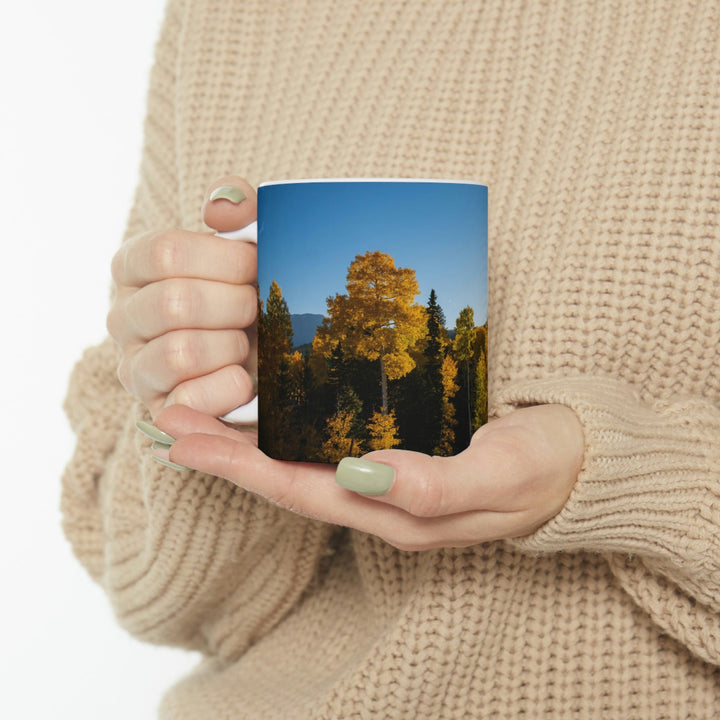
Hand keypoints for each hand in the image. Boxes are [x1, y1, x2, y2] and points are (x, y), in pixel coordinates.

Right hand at [107, 176, 257, 418]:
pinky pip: (189, 401)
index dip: (225, 260)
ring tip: (245, 342)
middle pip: (175, 303)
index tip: (255, 266)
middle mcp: (123, 316)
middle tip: (256, 307)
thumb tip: (220, 209)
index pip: (165, 252)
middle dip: (235, 305)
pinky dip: (229, 387)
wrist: (267, 353)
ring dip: (232, 346)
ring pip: (179, 352)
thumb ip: (240, 209)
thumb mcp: (252, 242)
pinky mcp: (158, 410)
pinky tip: (244, 378)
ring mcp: (135, 367)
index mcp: (134, 267)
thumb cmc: (252, 290)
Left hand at [150, 403, 583, 549]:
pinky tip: (271, 408)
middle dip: (225, 454)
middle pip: (287, 480)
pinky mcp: (398, 457)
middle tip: (168, 419)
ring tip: (200, 412)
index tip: (183, 440)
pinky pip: (329, 448)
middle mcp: (380, 501)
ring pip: (302, 466)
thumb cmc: (542, 467)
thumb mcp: (501, 474)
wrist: (576, 463)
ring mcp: (386, 481)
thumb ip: (436, 482)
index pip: (301, 491)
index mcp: (397, 511)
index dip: (239, 468)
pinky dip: (289, 430)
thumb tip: (363, 475)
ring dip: (249, 442)